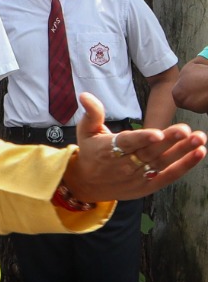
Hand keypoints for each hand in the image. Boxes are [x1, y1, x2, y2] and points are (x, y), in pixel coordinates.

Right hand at [66, 92, 207, 201]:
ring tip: (199, 138)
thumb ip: (92, 113)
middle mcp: (125, 164)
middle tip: (186, 130)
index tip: (158, 134)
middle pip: (151, 152)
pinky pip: (169, 176)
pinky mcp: (148, 186)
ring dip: (183, 151)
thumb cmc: (90, 153)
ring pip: (163, 162)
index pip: (128, 143)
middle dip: (170, 141)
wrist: (86, 184)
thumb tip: (85, 95)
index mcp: (109, 149)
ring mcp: (138, 177)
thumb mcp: (86, 131)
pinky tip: (199, 153)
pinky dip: (185, 166)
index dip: (143, 138)